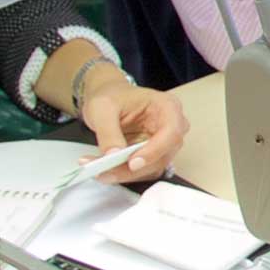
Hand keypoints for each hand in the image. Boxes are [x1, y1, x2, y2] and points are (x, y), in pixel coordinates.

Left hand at [75, 69, 189, 183]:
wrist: (109, 99)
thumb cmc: (111, 96)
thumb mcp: (102, 107)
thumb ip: (108, 131)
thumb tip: (113, 155)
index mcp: (167, 107)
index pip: (171, 134)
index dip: (154, 151)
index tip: (132, 163)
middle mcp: (171, 127)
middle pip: (162, 156)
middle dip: (132, 168)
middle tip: (104, 170)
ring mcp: (163, 144)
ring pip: (151, 169)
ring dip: (125, 174)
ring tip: (98, 170)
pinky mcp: (153, 157)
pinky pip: (142, 172)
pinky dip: (123, 174)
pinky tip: (104, 170)